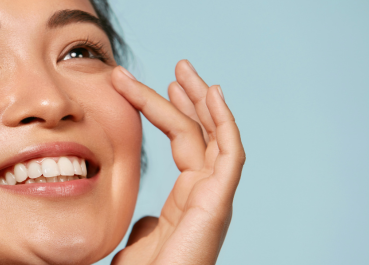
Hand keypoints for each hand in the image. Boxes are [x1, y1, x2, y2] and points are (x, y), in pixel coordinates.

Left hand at [111, 61, 244, 263]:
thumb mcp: (139, 244)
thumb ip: (146, 225)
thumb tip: (147, 216)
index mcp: (187, 200)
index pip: (182, 142)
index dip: (166, 111)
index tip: (143, 87)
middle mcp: (205, 194)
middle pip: (201, 133)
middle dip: (190, 97)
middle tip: (177, 66)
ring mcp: (214, 198)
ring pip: (215, 136)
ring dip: (203, 100)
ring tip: (186, 70)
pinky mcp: (218, 204)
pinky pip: (229, 154)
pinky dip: (224, 122)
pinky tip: (211, 94)